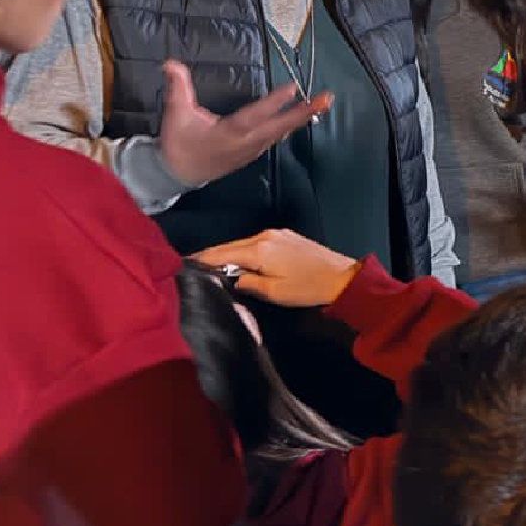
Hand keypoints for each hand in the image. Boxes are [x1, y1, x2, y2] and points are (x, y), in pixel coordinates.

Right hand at [158, 59, 330, 185]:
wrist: (178, 174)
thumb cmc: (179, 144)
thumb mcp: (176, 115)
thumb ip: (177, 88)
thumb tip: (171, 64)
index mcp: (229, 133)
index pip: (255, 115)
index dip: (273, 103)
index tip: (292, 89)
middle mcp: (246, 143)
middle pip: (279, 127)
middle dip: (304, 112)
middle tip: (325, 99)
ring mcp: (253, 149)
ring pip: (281, 132)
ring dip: (302, 117)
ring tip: (322, 103)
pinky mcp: (254, 152)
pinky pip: (277, 137)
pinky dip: (291, 125)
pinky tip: (304, 116)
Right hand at [189, 228, 361, 307]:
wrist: (342, 277)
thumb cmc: (307, 288)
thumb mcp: (274, 292)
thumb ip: (247, 284)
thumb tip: (230, 279)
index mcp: (258, 249)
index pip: (220, 253)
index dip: (200, 259)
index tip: (183, 265)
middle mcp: (264, 235)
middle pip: (228, 245)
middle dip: (210, 255)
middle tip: (191, 267)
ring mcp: (276, 233)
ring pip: (242, 243)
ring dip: (227, 253)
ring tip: (211, 266)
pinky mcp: (286, 235)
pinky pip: (256, 242)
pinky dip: (243, 250)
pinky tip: (237, 260)